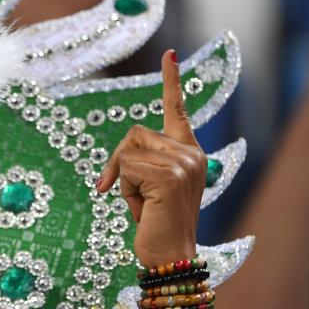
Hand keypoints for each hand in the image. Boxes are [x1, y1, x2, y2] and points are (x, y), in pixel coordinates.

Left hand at [95, 50, 206, 267]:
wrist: (168, 255)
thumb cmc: (155, 225)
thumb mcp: (147, 187)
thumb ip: (140, 164)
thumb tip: (118, 160)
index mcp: (188, 152)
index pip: (177, 110)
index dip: (172, 81)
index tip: (170, 53)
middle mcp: (191, 152)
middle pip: (134, 133)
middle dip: (117, 163)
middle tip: (120, 192)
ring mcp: (183, 162)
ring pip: (127, 153)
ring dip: (122, 181)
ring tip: (141, 205)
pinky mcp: (170, 175)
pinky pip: (126, 168)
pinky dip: (124, 190)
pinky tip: (141, 208)